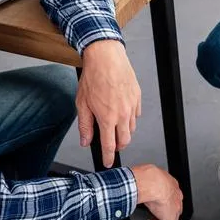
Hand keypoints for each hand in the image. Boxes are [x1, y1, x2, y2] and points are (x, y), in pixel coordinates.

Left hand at [77, 40, 140, 166]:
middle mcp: (122, 114)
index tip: (107, 162)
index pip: (109, 146)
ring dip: (123, 131)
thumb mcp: (82, 103)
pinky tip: (121, 111)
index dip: (108, 157)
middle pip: (125, 140)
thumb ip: (85, 125)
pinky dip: (129, 117)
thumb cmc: (93, 77)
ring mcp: (132, 106)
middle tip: (111, 145)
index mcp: (107, 118)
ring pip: (131, 128)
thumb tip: (86, 141)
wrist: (106, 58)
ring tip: (114, 125)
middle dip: (118, 146)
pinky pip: (136, 114)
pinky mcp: (137, 97)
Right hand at [132, 164, 182, 219]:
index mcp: (171, 183)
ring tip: (152, 217)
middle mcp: (176, 195)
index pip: (171, 193)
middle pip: (174, 205)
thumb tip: (140, 180)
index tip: (154, 200)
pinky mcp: (171, 218)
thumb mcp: (149, 174)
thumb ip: (148, 179)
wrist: (152, 183)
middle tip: (154, 210)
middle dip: (164, 209)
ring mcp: (176, 207)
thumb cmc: (149, 177)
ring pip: (172, 216)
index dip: (162, 198)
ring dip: (161, 218)